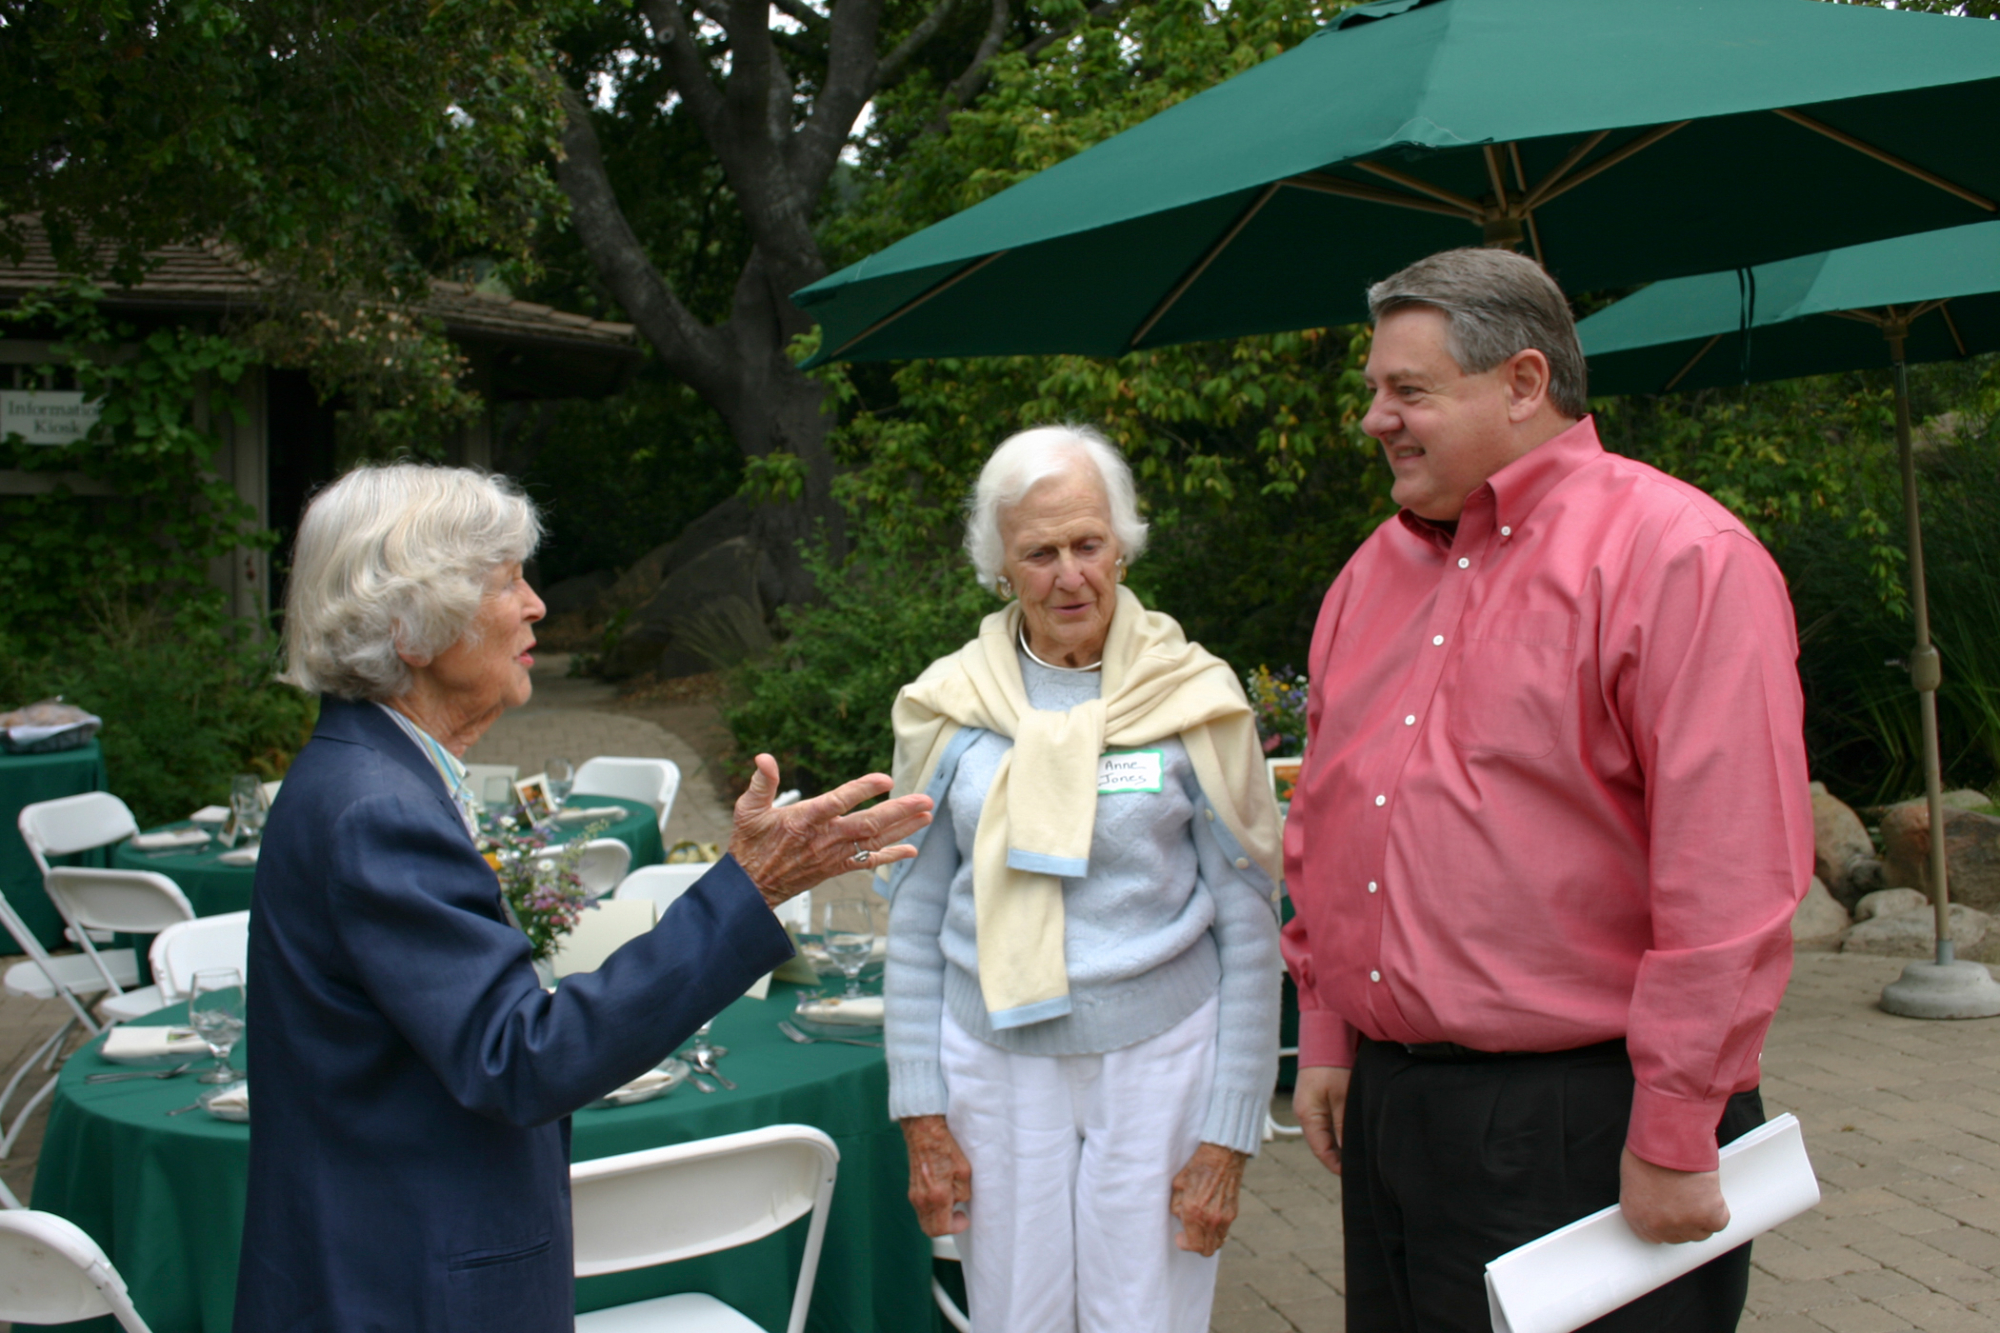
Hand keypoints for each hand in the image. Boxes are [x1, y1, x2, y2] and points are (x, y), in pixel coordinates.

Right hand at [729, 754, 932, 907]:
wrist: (752, 886)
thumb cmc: (751, 844)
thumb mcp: (748, 810)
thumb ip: (761, 783)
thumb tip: (764, 757)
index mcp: (804, 820)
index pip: (837, 802)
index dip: (862, 790)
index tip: (886, 779)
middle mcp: (824, 838)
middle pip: (867, 824)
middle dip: (899, 811)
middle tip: (925, 799)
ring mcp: (833, 854)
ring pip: (874, 841)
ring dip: (903, 829)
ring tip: (927, 816)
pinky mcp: (836, 867)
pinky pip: (868, 862)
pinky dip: (891, 856)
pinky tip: (911, 850)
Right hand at [901, 1115, 970, 1236]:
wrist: (924, 1133)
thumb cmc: (945, 1149)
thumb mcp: (965, 1172)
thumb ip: (964, 1193)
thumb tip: (960, 1203)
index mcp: (937, 1196)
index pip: (941, 1230)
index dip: (955, 1228)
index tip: (963, 1217)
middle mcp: (922, 1200)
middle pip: (930, 1230)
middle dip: (945, 1227)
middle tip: (957, 1213)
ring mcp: (914, 1195)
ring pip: (924, 1220)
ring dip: (938, 1219)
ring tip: (950, 1202)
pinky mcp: (912, 1189)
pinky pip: (921, 1209)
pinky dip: (931, 1210)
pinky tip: (941, 1195)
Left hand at [1170, 1142, 1245, 1255]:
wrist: (1223, 1156)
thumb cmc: (1198, 1167)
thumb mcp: (1178, 1184)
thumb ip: (1176, 1205)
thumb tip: (1179, 1216)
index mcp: (1194, 1212)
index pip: (1193, 1245)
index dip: (1184, 1244)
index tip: (1180, 1236)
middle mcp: (1211, 1218)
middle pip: (1207, 1250)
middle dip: (1196, 1246)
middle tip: (1189, 1234)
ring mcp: (1224, 1217)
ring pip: (1217, 1243)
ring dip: (1207, 1239)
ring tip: (1200, 1226)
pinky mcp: (1233, 1212)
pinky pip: (1224, 1231)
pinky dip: (1217, 1230)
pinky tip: (1210, 1217)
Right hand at [1293, 1065, 1348, 1175]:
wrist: (1326, 1036)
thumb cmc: (1332, 1065)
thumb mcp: (1342, 1099)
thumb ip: (1343, 1126)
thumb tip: (1348, 1151)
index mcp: (1308, 1115)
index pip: (1321, 1151)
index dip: (1337, 1166)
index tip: (1353, 1175)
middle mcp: (1306, 1112)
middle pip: (1322, 1143)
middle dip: (1339, 1157)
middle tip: (1359, 1167)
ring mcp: (1310, 1104)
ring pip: (1325, 1132)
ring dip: (1340, 1142)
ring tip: (1358, 1151)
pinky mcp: (1317, 1096)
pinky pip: (1327, 1120)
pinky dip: (1338, 1129)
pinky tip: (1351, 1131)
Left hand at [1620, 1148, 1728, 1243]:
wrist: (1667, 1138)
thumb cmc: (1648, 1149)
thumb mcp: (1635, 1178)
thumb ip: (1645, 1199)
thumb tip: (1657, 1202)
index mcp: (1636, 1216)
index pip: (1654, 1236)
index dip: (1667, 1225)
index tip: (1673, 1215)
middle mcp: (1658, 1226)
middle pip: (1679, 1236)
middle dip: (1684, 1219)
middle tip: (1687, 1197)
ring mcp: (1684, 1224)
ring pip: (1701, 1232)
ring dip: (1703, 1215)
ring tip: (1697, 1190)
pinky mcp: (1708, 1216)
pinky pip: (1720, 1221)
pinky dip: (1719, 1207)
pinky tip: (1709, 1190)